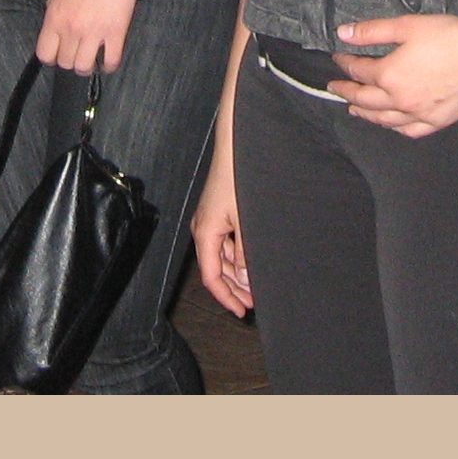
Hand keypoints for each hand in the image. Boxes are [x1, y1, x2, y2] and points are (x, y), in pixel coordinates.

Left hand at [35, 0, 136, 71]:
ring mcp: (94, 33)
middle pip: (65, 62)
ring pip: (85, 67)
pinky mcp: (115, 33)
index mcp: (55, 18)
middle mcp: (72, 29)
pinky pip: (111, 60)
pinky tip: (107, 63)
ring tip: (90, 62)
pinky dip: (108, 66)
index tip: (55, 55)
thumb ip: (54, 7)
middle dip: (68, 61)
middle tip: (74, 55)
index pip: (45, 53)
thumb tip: (55, 22)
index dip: (50, 57)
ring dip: (86, 68)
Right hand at [192, 150, 251, 316]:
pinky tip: (249, 262)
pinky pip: (224, 243)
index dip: (226, 297)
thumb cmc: (239, 178)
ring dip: (236, 274)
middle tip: (253, 303)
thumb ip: (245, 252)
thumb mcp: (246, 221)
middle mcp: (203, 229)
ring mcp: (209, 220)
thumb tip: (244, 278)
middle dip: (233, 289)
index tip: (241, 311)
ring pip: (220, 257)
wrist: (235, 147)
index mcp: (205, 233)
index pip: (211, 276)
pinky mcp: (218, 213)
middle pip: (215, 269)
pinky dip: (236, 257)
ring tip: (254, 287)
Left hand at [328, 13, 457, 137]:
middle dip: (347, 92)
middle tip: (336, 87)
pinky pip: (410, 130)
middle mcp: (401, 100)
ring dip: (365, 114)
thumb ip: (372, 31)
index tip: (339, 58)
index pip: (359, 72)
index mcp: (389, 75)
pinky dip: (395, 127)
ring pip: (384, 120)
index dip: (345, 64)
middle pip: (365, 100)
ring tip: (354, 109)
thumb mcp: (406, 26)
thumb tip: (344, 34)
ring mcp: (419, 114)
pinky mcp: (438, 120)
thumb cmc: (450, 36)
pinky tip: (390, 123)